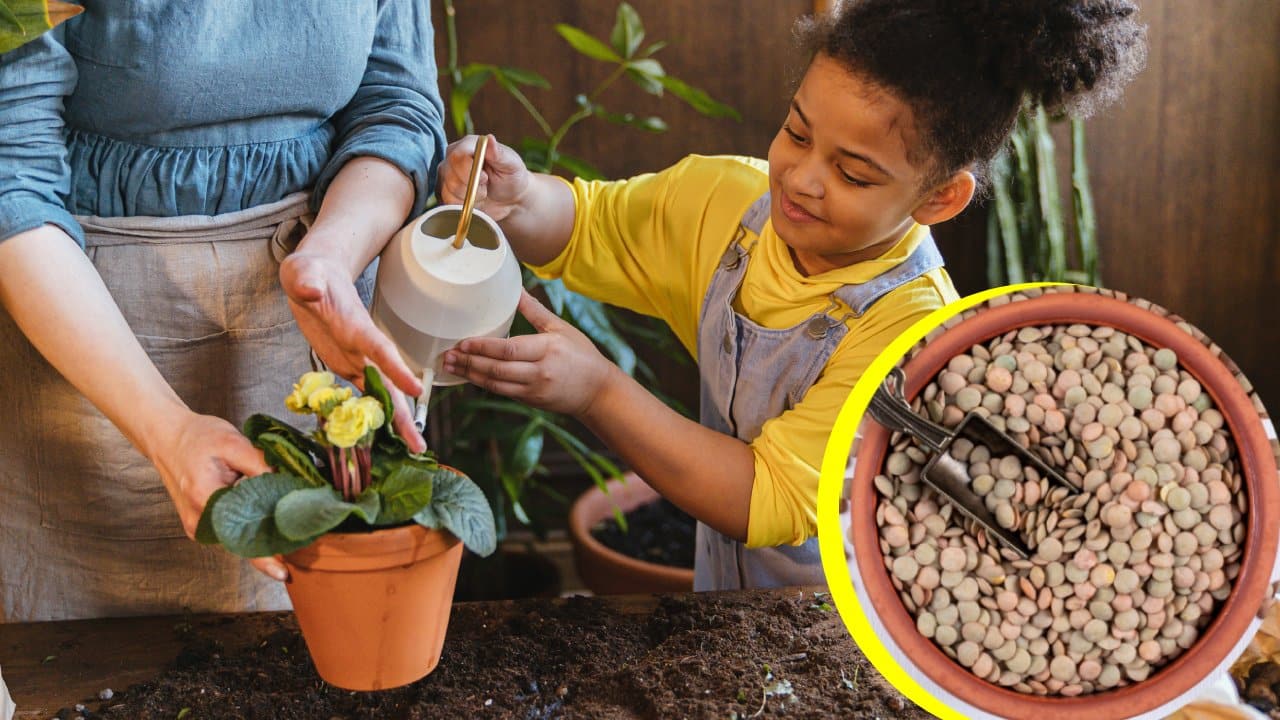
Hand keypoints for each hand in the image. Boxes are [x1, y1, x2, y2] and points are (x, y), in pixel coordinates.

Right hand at [147, 411, 289, 581]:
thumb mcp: (233, 442)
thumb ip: (262, 464)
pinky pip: (229, 531)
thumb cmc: (197, 437)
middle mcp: (199, 519)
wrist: (167, 437)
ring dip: (261, 534)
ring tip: (290, 530)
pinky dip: (249, 527)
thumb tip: (290, 483)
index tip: (283, 573)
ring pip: (236, 537)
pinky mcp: (200, 522)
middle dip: (271, 544)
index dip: (264, 557)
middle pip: (241, 541)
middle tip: (302, 542)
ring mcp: (197, 524)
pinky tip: (269, 520)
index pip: (240, 535)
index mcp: (205, 498)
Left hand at [279, 251, 425, 452]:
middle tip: (419, 443)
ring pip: (381, 394)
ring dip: (395, 421)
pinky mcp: (346, 365)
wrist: (317, 276)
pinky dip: (371, 414)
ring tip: (412, 448)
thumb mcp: (303, 273)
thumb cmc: (310, 273)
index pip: (380, 349)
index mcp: (357, 326)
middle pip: (390, 383)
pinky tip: (380, 436)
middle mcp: (363, 347)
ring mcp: (357, 358)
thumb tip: (311, 290)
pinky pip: (361, 394)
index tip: (416, 391)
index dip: (397, 369)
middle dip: (405, 413)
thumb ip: (307, 281)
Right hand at [438, 134, 529, 221]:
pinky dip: (465, 206)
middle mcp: (453, 156)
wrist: (510, 199)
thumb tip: (489, 139)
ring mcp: (447, 174)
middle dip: (472, 187)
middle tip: (487, 185)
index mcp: (468, 144)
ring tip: (483, 192)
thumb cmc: (512, 177)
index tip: (485, 178)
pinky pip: (448, 203)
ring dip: (470, 197)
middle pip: (450, 175)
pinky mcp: (445, 191)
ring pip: (449, 190)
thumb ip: (499, 153)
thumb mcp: (512, 164)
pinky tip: (476, 200)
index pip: (457, 156)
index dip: (470, 171)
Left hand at [443, 289, 619, 416]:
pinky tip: (469, 375)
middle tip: (447, 355)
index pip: (509, 349)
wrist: (598, 391)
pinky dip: (483, 383)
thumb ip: (535, 311)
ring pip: (495, 383)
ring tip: (450, 366)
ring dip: (470, 375)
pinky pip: (501, 392)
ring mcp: (534, 389)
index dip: (483, 347)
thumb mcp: (561, 328)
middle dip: (469, 363)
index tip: (463, 342)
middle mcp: (539, 371)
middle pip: (497, 369)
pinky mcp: (531, 400)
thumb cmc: (582, 355)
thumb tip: (516, 289)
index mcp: (547, 349)